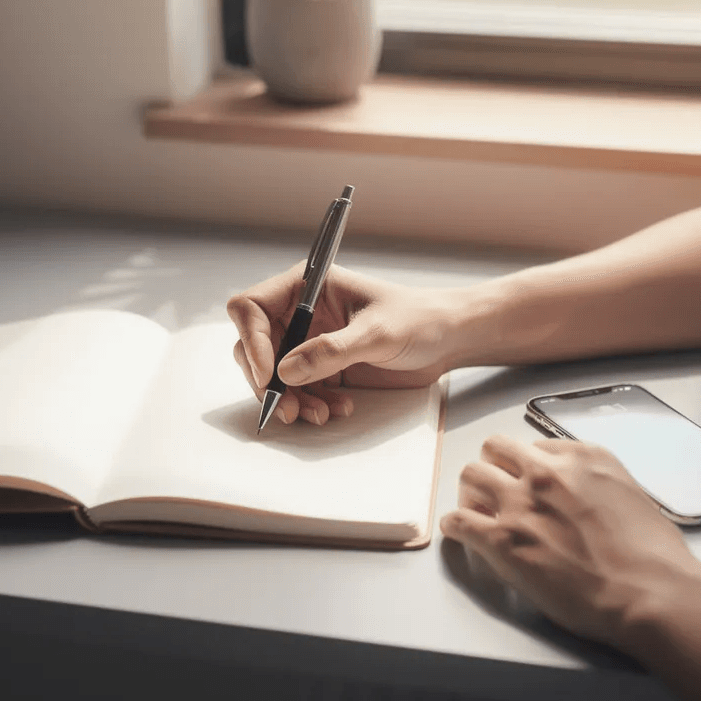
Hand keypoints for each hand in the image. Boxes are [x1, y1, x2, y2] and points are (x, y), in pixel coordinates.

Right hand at [227, 263, 457, 424]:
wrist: (448, 340)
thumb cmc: (419, 319)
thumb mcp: (377, 333)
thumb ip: (331, 351)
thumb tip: (286, 371)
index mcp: (307, 286)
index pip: (252, 308)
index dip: (252, 342)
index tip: (269, 375)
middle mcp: (301, 312)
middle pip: (255, 347)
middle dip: (268, 382)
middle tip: (286, 409)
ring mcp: (310, 341)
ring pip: (274, 375)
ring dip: (291, 399)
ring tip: (320, 414)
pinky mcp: (322, 367)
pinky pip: (298, 390)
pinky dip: (310, 405)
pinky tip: (337, 409)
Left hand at [440, 436, 700, 649]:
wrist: (649, 592)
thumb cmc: (653, 557)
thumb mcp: (631, 495)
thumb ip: (598, 485)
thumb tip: (584, 497)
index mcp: (582, 458)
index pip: (535, 447)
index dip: (528, 467)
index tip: (528, 482)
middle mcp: (547, 472)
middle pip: (495, 450)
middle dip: (493, 468)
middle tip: (496, 492)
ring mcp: (521, 504)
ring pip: (471, 475)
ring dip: (471, 493)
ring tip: (478, 512)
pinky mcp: (502, 540)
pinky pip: (458, 521)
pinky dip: (456, 526)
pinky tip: (461, 533)